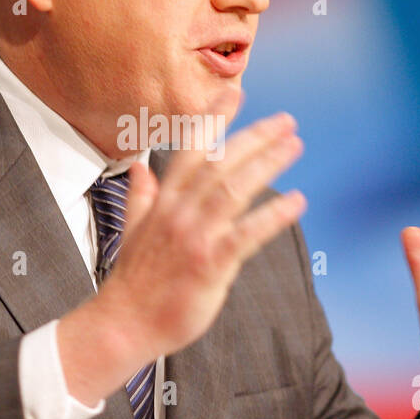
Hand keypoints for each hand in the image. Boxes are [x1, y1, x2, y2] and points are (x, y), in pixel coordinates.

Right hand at [58, 92, 307, 404]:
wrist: (123, 324)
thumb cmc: (134, 282)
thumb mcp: (132, 230)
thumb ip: (141, 196)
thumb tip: (140, 167)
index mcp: (163, 201)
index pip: (191, 150)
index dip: (214, 120)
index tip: (236, 94)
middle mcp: (179, 212)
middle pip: (221, 163)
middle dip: (255, 137)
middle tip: (287, 121)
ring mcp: (194, 237)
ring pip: (234, 189)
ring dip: (267, 164)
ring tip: (294, 146)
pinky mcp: (209, 264)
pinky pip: (246, 234)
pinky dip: (272, 216)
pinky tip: (296, 201)